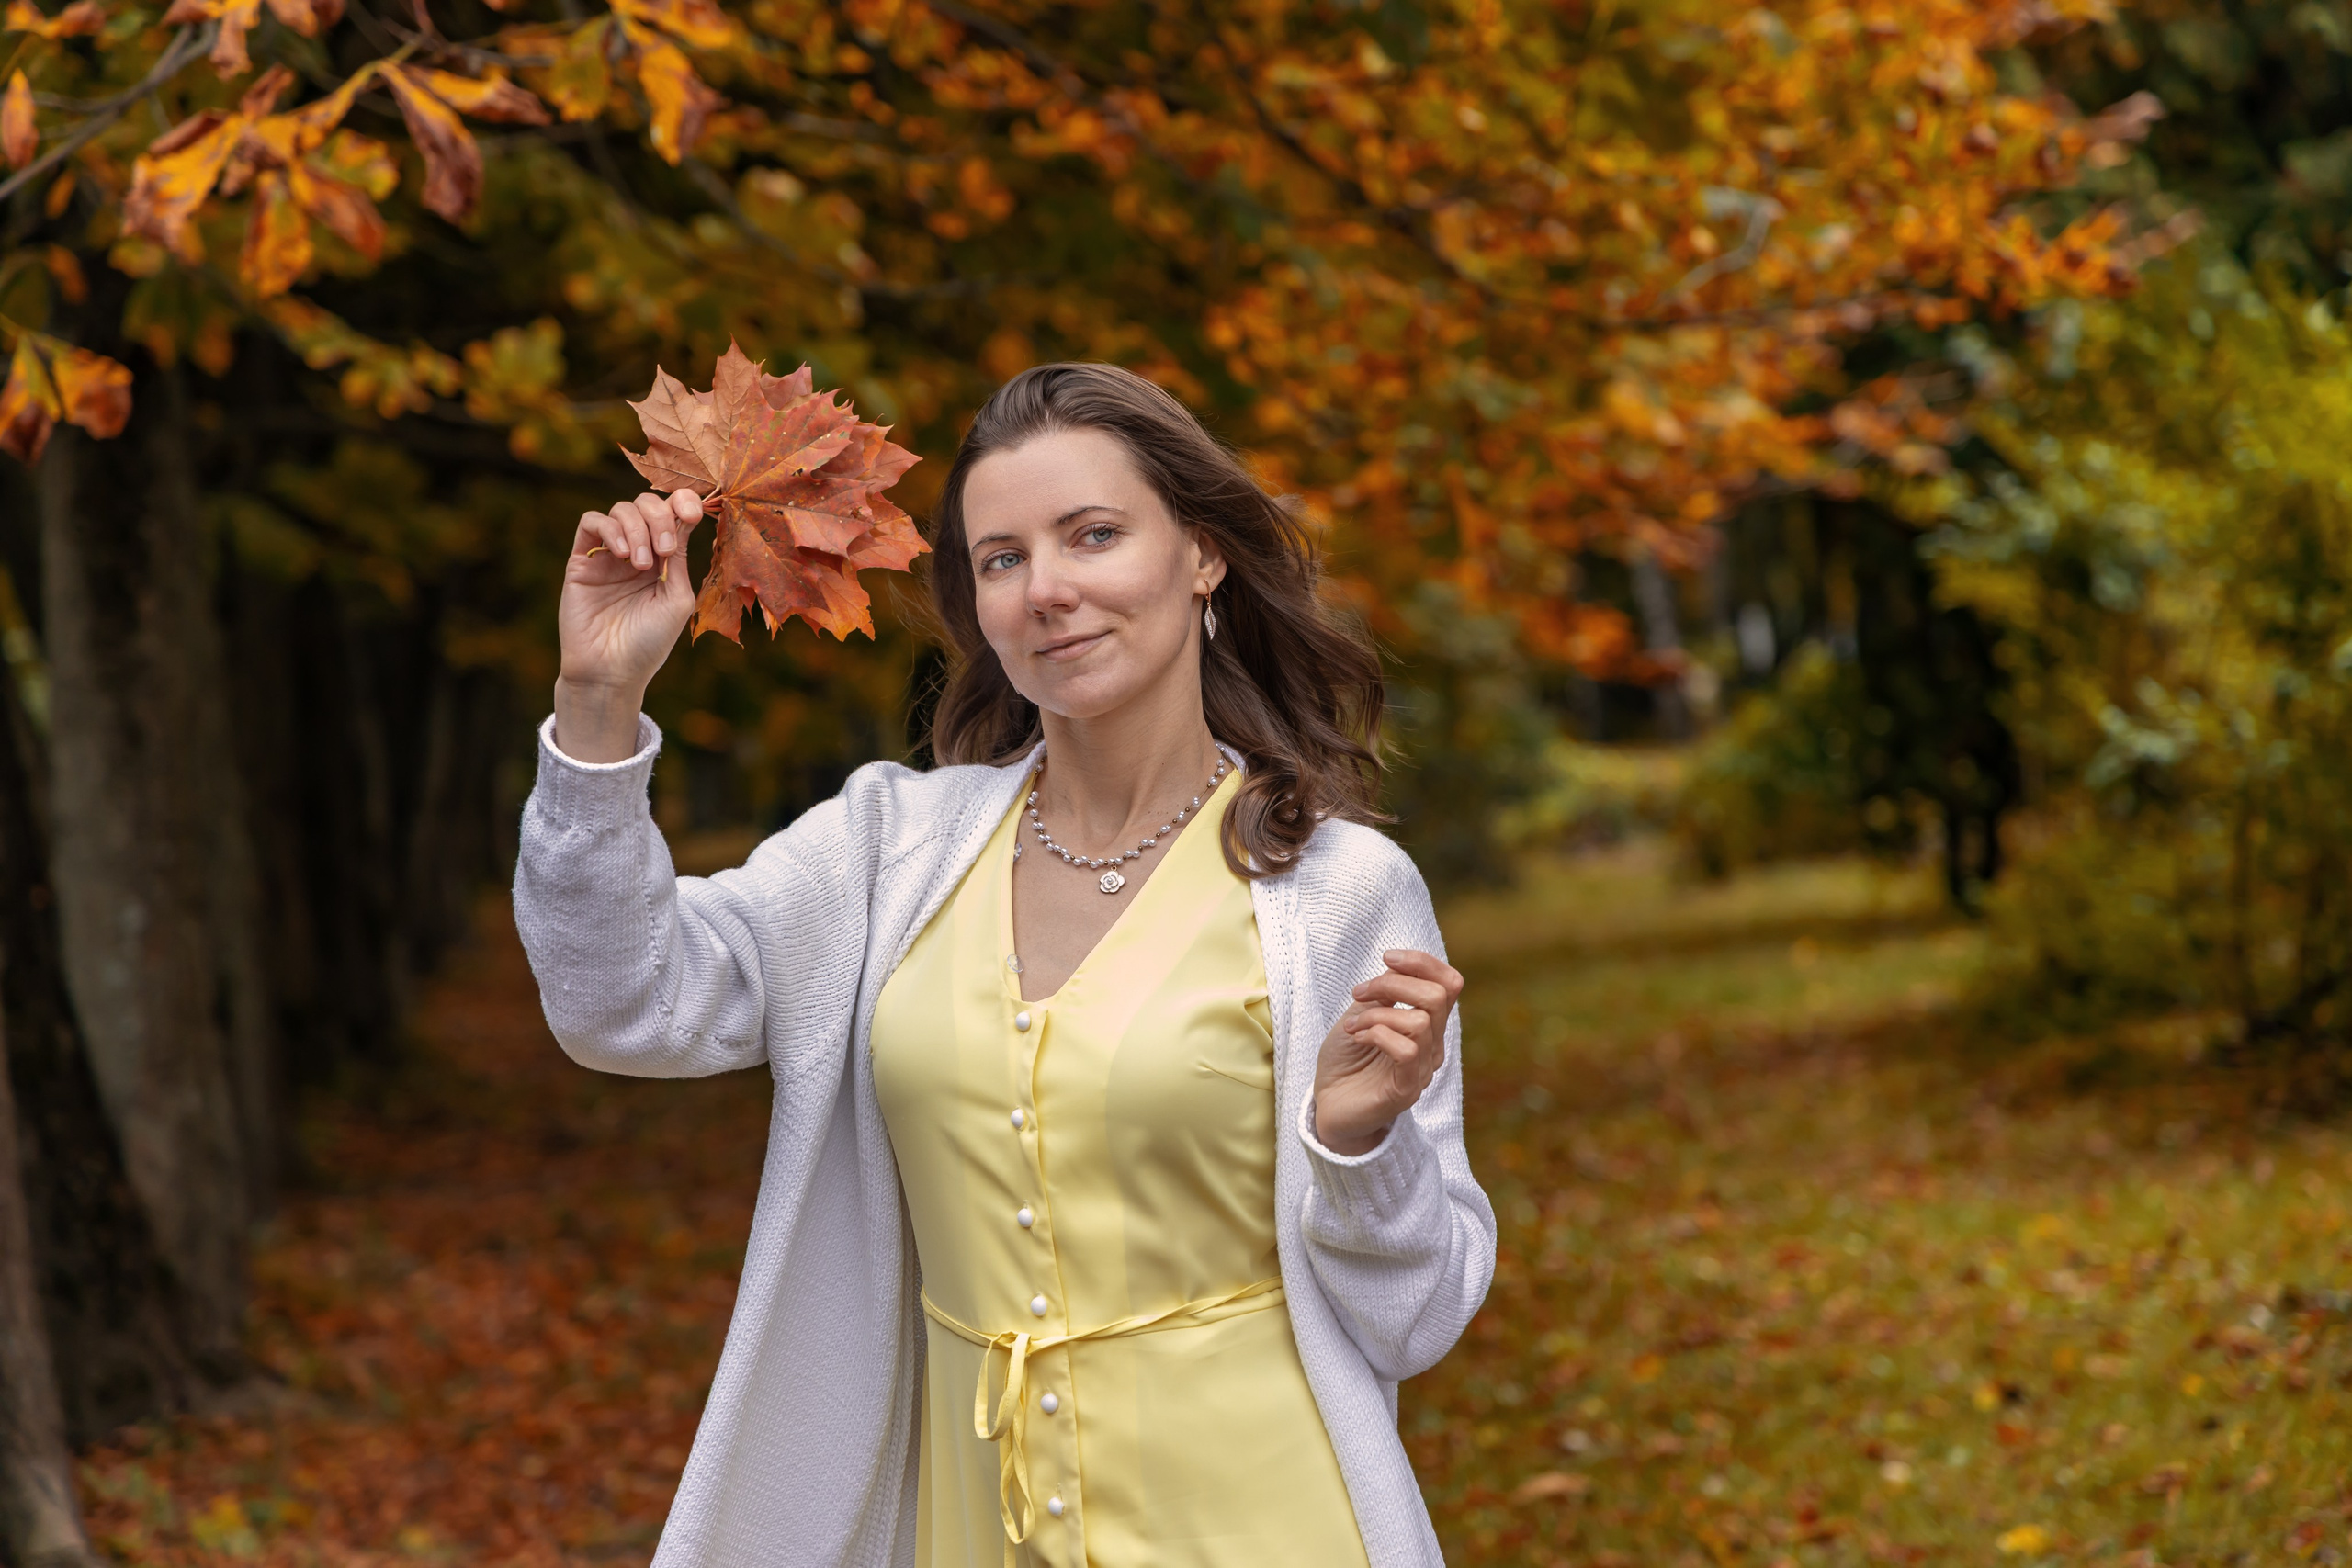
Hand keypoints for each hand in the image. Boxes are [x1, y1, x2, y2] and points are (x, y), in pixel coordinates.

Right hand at [553, 489, 703, 761]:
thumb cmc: (649, 642)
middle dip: (660, 518)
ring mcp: (608, 554)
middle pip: (648, 504)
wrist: (611, 671)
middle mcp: (638, 550)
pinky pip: (591, 522)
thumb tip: (682, 520)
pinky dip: (610, 529)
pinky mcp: (582, 559)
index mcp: (666, 559)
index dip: (684, 502)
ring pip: (621, 509)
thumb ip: (679, 559)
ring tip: (642, 564)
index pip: (674, 514)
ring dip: (637, 529)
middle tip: (664, 552)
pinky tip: (622, 555)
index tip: (693, 513)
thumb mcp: (676, 599)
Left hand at [1312, 949, 1463, 1156]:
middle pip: (1438, 996)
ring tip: (1353, 1025)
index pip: (1450, 983)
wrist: (1327, 1106)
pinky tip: (1358, 1038)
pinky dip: (1378, 1034)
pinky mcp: (1406, 1090)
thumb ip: (1384, 993)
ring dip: (1377, 1013)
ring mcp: (1422, 1069)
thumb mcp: (1362, 1014)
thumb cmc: (1346, 1059)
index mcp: (1427, 1024)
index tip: (1387, 957)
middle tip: (1358, 994)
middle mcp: (1432, 1046)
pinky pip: (1407, 1051)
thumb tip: (1397, 966)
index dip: (1423, 962)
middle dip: (1393, 983)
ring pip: (1420, 1021)